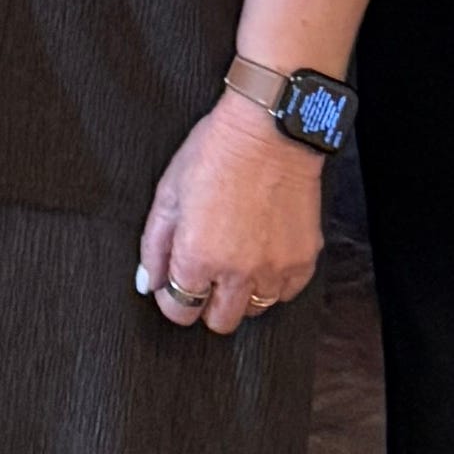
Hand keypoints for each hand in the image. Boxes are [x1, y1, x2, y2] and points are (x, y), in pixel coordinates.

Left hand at [135, 96, 326, 336]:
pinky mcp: (304, 260)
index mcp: (198, 257)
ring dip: (241, 292)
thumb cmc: (218, 152)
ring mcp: (275, 269)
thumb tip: (149, 282)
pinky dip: (273, 281)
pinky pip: (286, 292)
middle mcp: (237, 272)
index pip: (180, 311)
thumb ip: (154, 245)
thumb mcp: (169, 193)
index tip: (175, 286)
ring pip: (254, 309)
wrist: (270, 131)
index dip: (173, 300)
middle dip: (207, 304)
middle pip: (219, 322)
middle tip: (205, 275)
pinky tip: (263, 253)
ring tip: (236, 258)